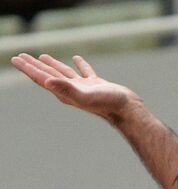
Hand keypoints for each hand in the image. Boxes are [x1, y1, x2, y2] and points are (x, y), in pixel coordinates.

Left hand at [11, 53, 135, 121]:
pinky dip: (80, 64)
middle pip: (48, 74)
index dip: (28, 68)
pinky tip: (78, 59)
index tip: (16, 59)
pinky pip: (84, 72)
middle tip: (20, 57)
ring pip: (64, 72)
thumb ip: (64, 88)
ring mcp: (84, 88)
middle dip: (33, 66)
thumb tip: (47, 81)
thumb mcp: (83, 95)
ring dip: (52, 64)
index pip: (42, 78)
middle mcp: (72, 91)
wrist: (126, 109)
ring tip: (42, 56)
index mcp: (65, 93)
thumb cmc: (106, 104)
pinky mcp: (96, 85)